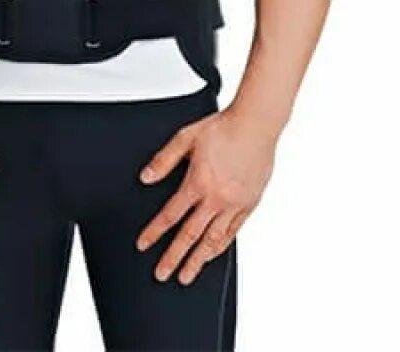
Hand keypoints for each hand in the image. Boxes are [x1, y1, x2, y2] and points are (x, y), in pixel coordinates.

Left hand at [136, 106, 275, 284]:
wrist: (256, 124)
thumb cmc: (223, 127)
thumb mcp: (185, 138)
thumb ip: (164, 160)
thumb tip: (146, 177)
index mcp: (198, 182)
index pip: (170, 215)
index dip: (154, 232)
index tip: (143, 245)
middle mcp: (216, 198)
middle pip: (190, 235)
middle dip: (174, 257)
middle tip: (162, 274)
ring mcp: (235, 204)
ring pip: (213, 240)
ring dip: (198, 259)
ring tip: (187, 275)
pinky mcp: (250, 204)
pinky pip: (233, 232)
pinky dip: (221, 246)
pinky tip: (213, 254)